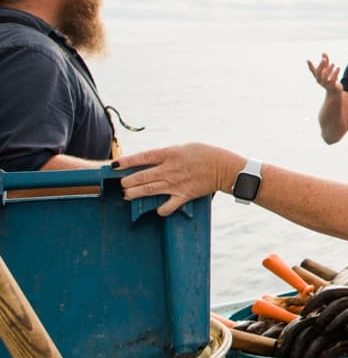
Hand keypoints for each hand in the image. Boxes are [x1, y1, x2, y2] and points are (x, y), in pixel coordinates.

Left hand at [114, 143, 242, 215]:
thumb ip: (167, 154)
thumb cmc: (206, 154)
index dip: (126, 162)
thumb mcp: (184, 147)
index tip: (113, 166)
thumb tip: (151, 160)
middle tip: (122, 184)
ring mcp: (176, 184)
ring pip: (148, 191)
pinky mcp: (184, 195)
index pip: (142, 158)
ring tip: (127, 195)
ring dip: (135, 194)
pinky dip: (160, 210)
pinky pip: (167, 206)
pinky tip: (157, 209)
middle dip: (127, 182)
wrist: (225, 167)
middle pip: (141, 177)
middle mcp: (170, 169)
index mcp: (170, 154)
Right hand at [306, 53, 342, 93]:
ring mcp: (325, 84)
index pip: (312, 70)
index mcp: (318, 76)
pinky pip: (332, 80)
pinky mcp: (332, 86)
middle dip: (320, 66)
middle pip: (318, 73)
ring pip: (324, 77)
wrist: (335, 91)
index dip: (310, 65)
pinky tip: (338, 68)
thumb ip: (326, 62)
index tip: (308, 60)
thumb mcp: (328, 69)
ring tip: (333, 63)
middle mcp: (320, 80)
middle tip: (324, 59)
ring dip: (328, 70)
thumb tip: (323, 53)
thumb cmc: (330, 79)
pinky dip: (335, 74)